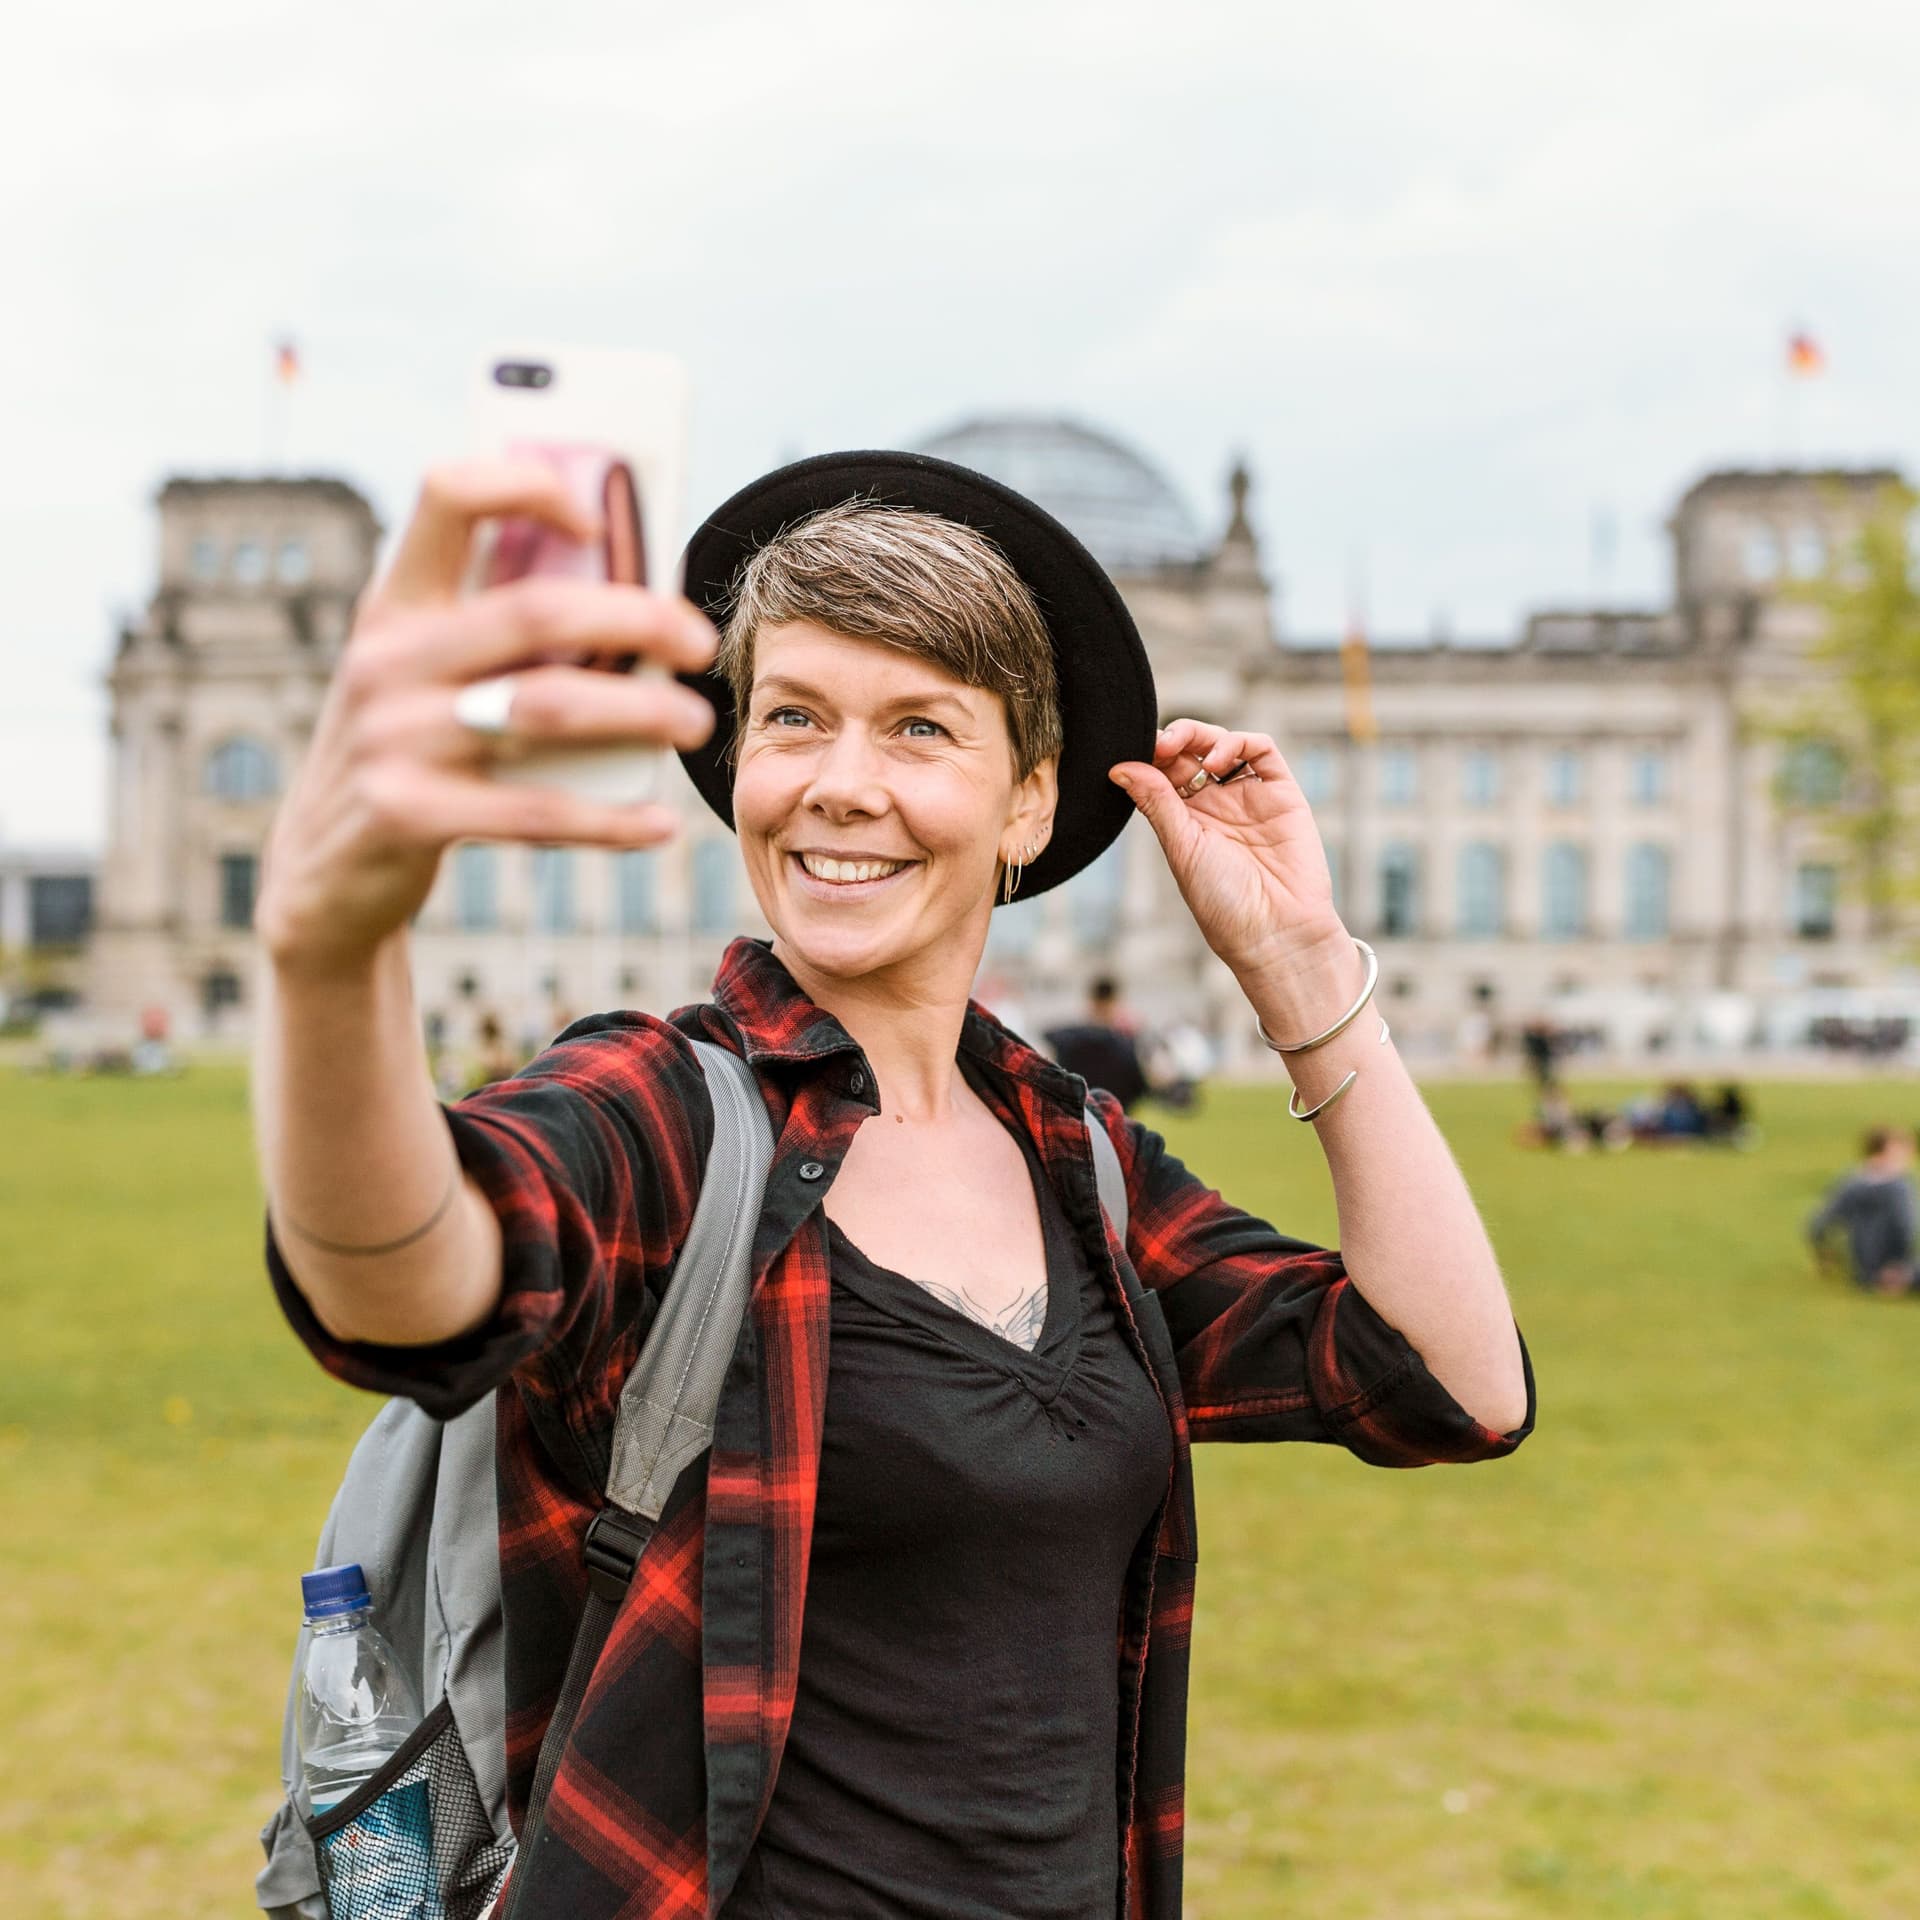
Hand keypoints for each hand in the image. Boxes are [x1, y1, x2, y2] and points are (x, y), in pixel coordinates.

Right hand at [256, 458, 718, 976]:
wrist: (321, 872)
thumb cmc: (409, 757)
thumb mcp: (423, 680)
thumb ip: (495, 638)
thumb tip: (630, 606)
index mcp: (395, 607)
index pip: (448, 496)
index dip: (528, 487)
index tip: (600, 522)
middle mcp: (386, 659)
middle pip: (535, 610)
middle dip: (636, 619)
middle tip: (699, 644)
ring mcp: (391, 736)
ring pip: (546, 709)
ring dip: (639, 713)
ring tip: (696, 723)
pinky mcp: (406, 813)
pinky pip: (532, 811)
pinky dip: (607, 820)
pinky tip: (657, 825)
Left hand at [1109, 719, 1346, 986]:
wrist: (1275, 932)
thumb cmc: (1224, 903)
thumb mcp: (1181, 849)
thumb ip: (1156, 803)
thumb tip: (1119, 768)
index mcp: (1186, 820)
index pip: (1163, 773)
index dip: (1148, 756)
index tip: (1132, 751)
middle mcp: (1217, 804)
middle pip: (1191, 753)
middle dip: (1172, 739)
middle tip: (1159, 744)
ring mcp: (1250, 797)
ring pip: (1223, 744)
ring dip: (1201, 734)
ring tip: (1183, 748)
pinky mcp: (1282, 793)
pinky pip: (1262, 751)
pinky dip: (1238, 742)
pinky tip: (1217, 760)